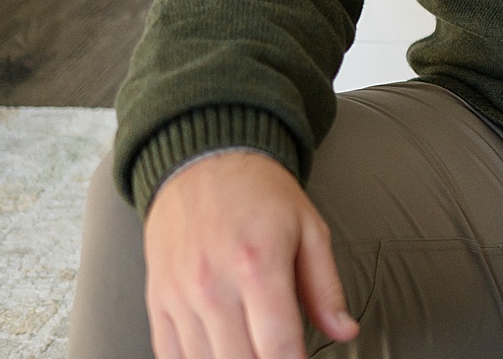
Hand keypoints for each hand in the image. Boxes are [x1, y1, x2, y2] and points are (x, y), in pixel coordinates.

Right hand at [143, 150, 358, 358]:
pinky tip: (221, 352)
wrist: (202, 164)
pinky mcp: (158, 302)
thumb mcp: (310, 230)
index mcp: (259, 264)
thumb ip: (326, 287)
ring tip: (255, 349)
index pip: (278, 346)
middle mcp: (213, 285)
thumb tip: (345, 331)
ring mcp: (179, 297)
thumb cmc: (261, 196)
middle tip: (283, 354)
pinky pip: (170, 356)